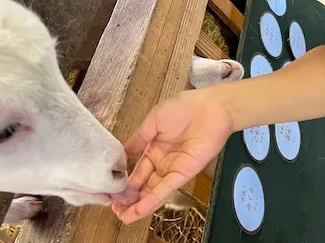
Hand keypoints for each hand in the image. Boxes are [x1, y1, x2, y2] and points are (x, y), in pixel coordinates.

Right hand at [112, 89, 232, 223]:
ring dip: (139, 205)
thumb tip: (124, 151)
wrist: (210, 108)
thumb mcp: (154, 120)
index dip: (127, 182)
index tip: (114, 193)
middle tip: (116, 210)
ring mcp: (173, 169)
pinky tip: (139, 209)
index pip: (138, 170)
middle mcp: (163, 162)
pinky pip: (166, 189)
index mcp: (154, 148)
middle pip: (144, 185)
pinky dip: (153, 200)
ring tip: (124, 217)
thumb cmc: (184, 107)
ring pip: (153, 191)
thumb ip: (139, 138)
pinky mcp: (185, 173)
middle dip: (130, 198)